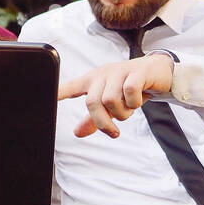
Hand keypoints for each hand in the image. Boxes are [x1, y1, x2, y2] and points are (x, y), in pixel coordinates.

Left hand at [57, 54, 174, 138]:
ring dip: (122, 113)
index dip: (58, 93)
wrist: (158, 72)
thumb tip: (77, 133)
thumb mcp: (111, 105)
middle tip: (114, 131)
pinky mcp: (136, 72)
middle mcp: (103, 74)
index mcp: (93, 81)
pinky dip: (134, 102)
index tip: (46, 99)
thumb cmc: (130, 88)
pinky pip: (129, 91)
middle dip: (103, 122)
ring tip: (130, 109)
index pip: (71, 87)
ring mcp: (119, 71)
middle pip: (93, 102)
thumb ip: (94, 119)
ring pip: (111, 100)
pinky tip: (138, 100)